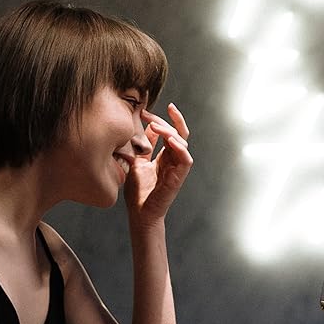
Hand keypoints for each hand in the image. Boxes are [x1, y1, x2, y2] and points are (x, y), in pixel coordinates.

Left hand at [125, 102, 192, 226]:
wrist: (140, 213)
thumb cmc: (138, 191)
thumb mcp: (137, 162)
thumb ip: (143, 147)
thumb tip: (143, 128)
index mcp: (166, 156)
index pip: (169, 132)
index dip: (159, 120)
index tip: (144, 111)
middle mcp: (174, 160)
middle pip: (179, 133)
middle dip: (168, 120)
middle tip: (149, 112)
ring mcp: (178, 168)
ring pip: (182, 143)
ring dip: (170, 131)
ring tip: (154, 125)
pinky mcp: (179, 177)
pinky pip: (185, 159)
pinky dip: (180, 148)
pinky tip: (171, 140)